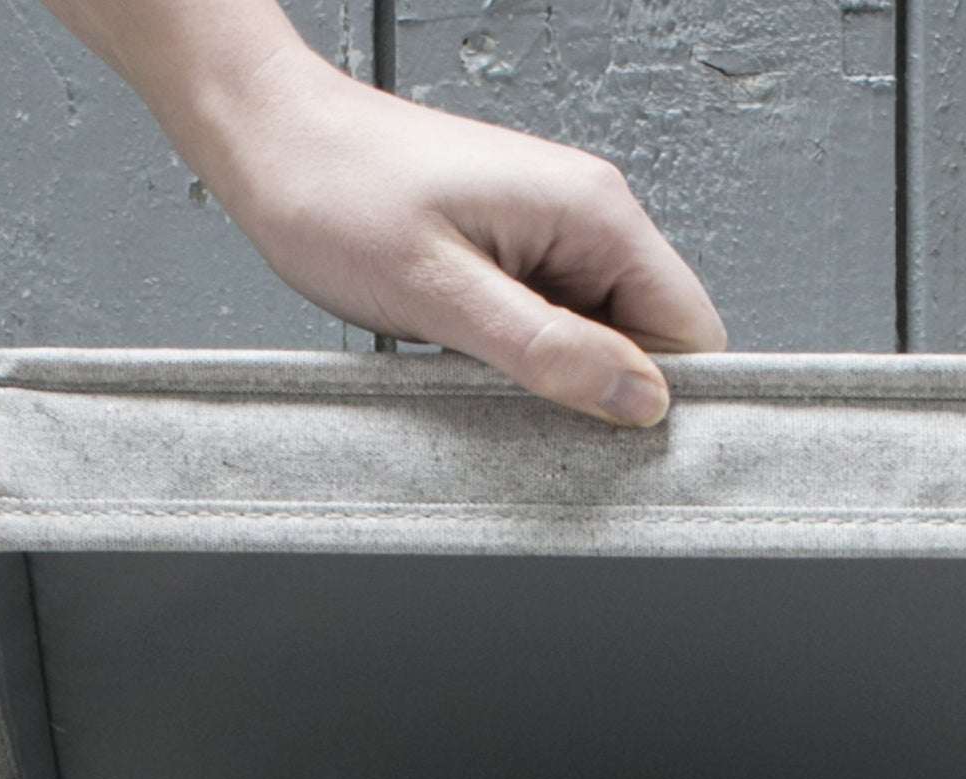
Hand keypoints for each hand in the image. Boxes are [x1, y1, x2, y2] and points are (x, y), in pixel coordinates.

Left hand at [205, 52, 726, 424]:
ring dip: (559, 380)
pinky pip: (554, 329)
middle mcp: (585, 216)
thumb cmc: (336, 192)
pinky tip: (474, 360)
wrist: (272, 141)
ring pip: (601, 342)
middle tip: (539, 423)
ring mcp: (552, 236)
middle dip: (608, 396)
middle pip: (653, 343)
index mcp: (592, 212)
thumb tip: (639, 399)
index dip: (671, 400)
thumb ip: (550, 352)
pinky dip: (526, 362)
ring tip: (486, 374)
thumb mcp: (443, 293)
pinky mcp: (517, 256)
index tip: (627, 449)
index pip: (693, 328)